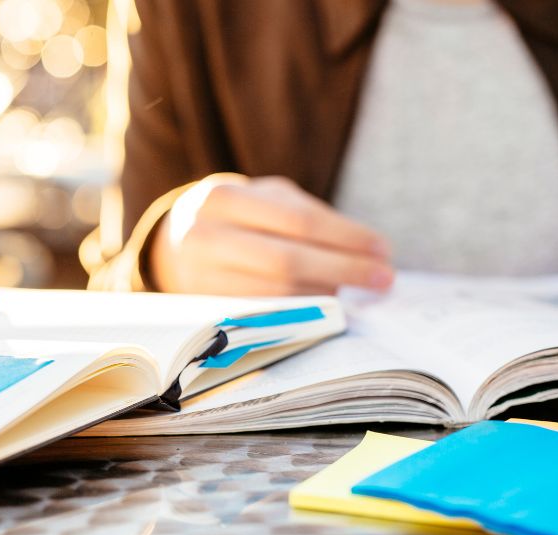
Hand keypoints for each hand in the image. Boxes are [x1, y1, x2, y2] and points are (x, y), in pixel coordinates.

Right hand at [149, 174, 393, 295]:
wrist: (174, 244)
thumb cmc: (237, 216)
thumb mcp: (265, 199)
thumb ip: (309, 218)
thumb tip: (368, 253)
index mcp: (222, 198)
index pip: (298, 221)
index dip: (346, 238)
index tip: (384, 250)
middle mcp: (204, 238)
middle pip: (287, 262)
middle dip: (342, 271)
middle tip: (383, 279)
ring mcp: (199, 278)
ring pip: (276, 294)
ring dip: (324, 294)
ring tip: (354, 290)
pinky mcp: (205, 310)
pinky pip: (265, 314)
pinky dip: (302, 309)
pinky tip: (324, 303)